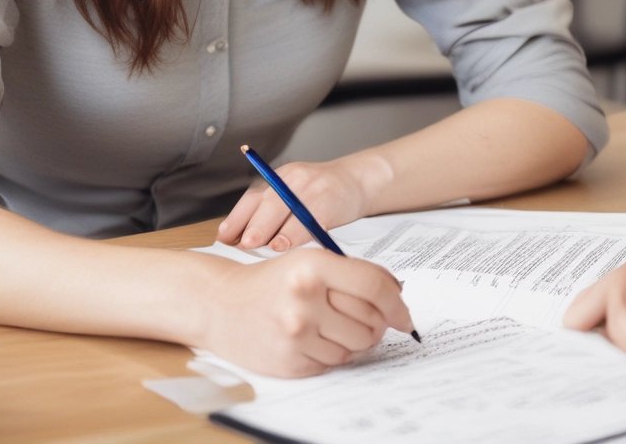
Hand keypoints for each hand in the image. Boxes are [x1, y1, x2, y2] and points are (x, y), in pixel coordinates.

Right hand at [198, 249, 412, 376]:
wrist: (221, 304)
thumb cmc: (272, 280)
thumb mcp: (309, 261)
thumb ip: (352, 273)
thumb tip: (397, 293)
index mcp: (311, 266)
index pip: (373, 285)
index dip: (397, 302)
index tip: (405, 314)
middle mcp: (304, 299)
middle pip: (371, 320)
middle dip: (378, 322)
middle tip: (369, 318)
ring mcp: (296, 333)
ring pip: (357, 346)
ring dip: (357, 339)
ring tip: (337, 326)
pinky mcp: (291, 361)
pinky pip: (334, 364)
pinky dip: (333, 353)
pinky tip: (315, 338)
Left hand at [217, 155, 387, 250]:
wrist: (357, 181)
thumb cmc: (319, 195)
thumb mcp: (292, 194)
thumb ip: (269, 213)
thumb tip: (241, 242)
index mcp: (277, 178)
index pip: (252, 198)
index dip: (236, 218)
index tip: (224, 238)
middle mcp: (292, 179)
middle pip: (268, 202)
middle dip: (254, 225)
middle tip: (244, 245)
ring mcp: (311, 188)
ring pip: (289, 210)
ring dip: (275, 232)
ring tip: (265, 249)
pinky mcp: (329, 201)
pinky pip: (311, 220)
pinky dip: (299, 235)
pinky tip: (290, 246)